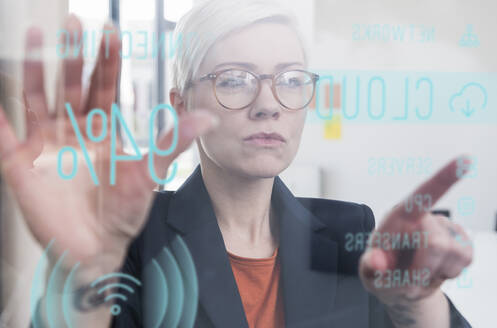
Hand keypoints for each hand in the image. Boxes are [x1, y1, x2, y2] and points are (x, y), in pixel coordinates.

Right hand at [0, 15, 218, 271]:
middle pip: (71, 86)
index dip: (106, 60)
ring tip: (34, 37)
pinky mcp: (21, 164)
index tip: (110, 32)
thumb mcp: (150, 173)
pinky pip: (3, 136)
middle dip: (73, 56)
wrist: (96, 247)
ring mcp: (46, 144)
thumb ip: (172, 143)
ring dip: (35, 71)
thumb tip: (209, 117)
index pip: (104, 87)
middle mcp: (74, 131)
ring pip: (39, 99)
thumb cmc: (123, 210)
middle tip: (74, 24)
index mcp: (103, 130)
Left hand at [358, 156, 472, 322]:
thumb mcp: (368, 273)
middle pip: (437, 242)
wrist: (398, 283)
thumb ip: (370, 267)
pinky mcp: (462, 243)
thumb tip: (376, 262)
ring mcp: (446, 230)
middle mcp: (424, 218)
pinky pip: (465, 261)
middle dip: (421, 268)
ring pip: (455, 255)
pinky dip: (448, 274)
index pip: (422, 195)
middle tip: (405, 276)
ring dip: (434, 272)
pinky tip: (433, 270)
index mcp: (399, 217)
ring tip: (417, 271)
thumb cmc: (380, 270)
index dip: (444, 178)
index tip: (465, 160)